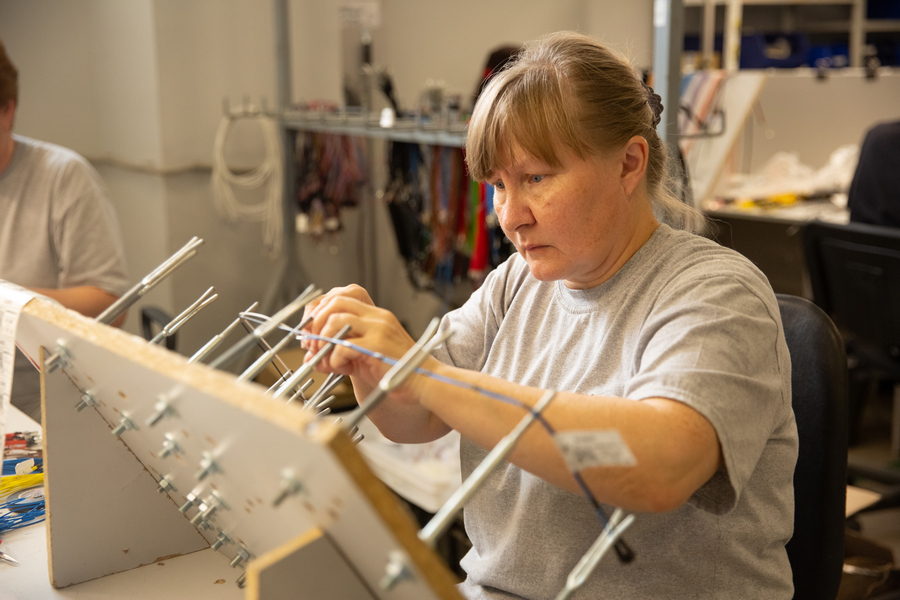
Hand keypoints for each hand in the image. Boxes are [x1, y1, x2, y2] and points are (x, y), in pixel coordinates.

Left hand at [301, 284, 422, 402]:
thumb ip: (340, 351)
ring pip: (336, 321)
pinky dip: (335, 359)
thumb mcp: (365, 355)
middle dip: (316, 323)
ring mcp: (378, 329)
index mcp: (375, 315)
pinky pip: (343, 346)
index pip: (338, 297)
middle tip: (312, 344)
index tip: (310, 332)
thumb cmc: (396, 370)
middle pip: (334, 303)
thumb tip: (311, 355)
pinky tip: (342, 369)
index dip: (318, 313)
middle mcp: (377, 317)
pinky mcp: (377, 346)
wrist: (424, 381)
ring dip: (323, 341)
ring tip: (325, 358)